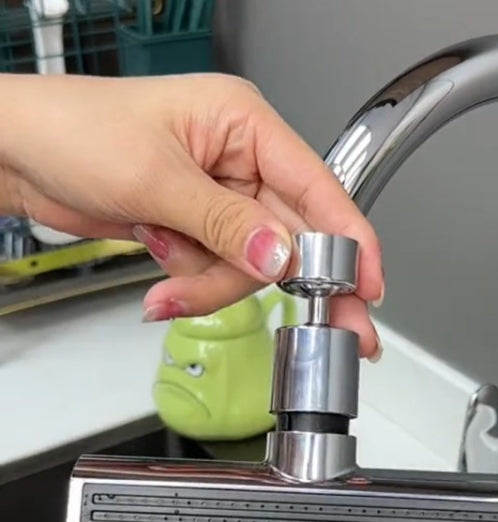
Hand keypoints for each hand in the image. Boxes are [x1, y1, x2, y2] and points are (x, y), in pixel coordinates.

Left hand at [0, 73, 381, 357]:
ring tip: (171, 282)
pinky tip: (163, 274)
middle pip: (291, 237)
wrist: (17, 155)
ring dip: (214, 286)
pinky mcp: (201, 227)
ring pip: (252, 266)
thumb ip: (225, 223)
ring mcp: (221, 199)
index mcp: (243, 124)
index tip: (369, 283)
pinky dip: (194, 285)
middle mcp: (240, 161)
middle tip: (339, 328)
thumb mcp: (155, 178)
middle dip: (292, 283)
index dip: (350, 239)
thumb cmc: (72, 132)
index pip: (317, 186)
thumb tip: (279, 256)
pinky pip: (220, 272)